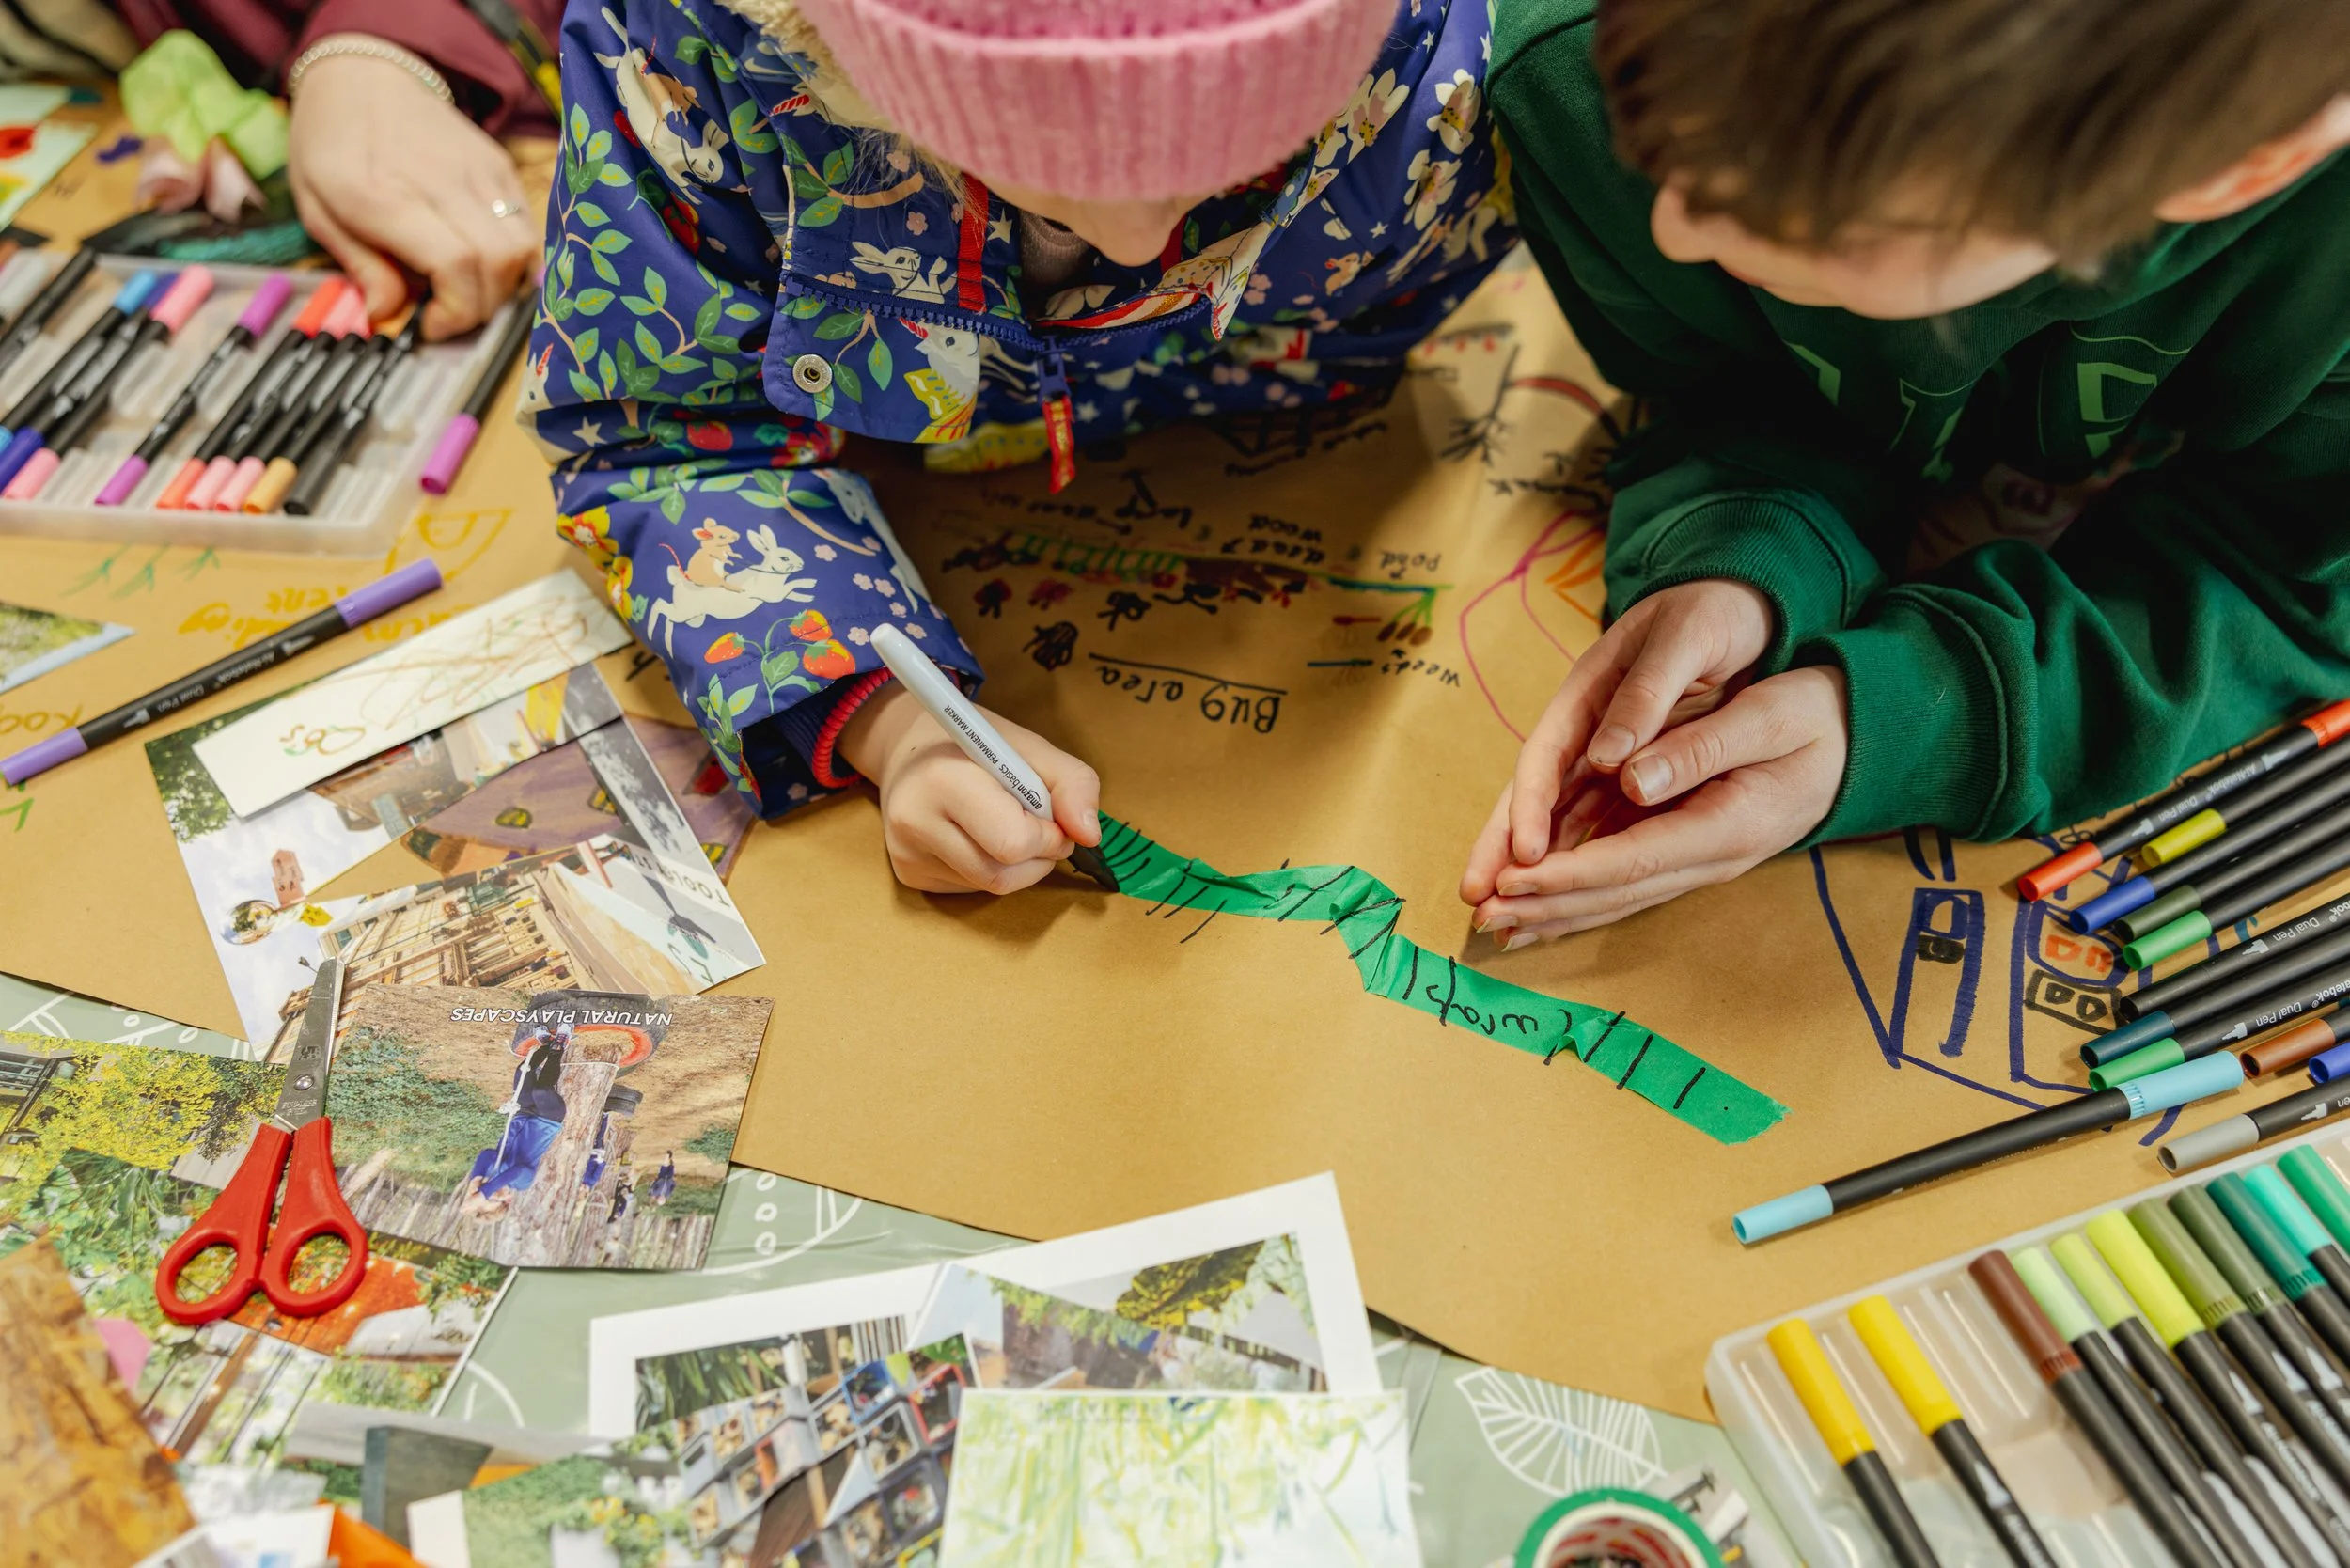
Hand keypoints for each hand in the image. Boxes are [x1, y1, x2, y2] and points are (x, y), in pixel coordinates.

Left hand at [288, 52, 536, 338]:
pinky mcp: (499, 165)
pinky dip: (514, 258)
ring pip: (522, 248)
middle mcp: (442, 182)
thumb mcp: (317, 209)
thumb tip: (387, 315)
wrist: (363, 73)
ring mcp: (479, 171)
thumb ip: (358, 266)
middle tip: (451, 314)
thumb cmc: (331, 144)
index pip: (456, 266)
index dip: (455, 312)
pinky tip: (483, 263)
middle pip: (498, 264)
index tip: (430, 326)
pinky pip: (525, 225)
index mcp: (387, 197)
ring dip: (505, 285)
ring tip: (471, 291)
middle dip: (481, 308)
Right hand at [839, 685, 1102, 894]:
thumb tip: (1089, 835)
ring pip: (990, 887)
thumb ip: (1072, 783)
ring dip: (1019, 867)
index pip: (1013, 842)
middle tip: (1038, 826)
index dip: (1047, 836)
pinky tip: (978, 838)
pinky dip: (991, 869)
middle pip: (1002, 875)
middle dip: (1037, 856)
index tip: (1048, 814)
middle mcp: (913, 821)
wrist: (909, 748)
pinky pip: (970, 889)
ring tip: (1007, 827)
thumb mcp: (1029, 747)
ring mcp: (906, 853)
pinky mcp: (907, 875)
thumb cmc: (975, 746)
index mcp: (943, 779)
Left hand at [1463, 665, 1848, 939]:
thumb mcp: (1773, 715)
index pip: (1632, 859)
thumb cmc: (1820, 715)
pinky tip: (1540, 906)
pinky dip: (1579, 896)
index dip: (1568, 873)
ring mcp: (1702, 859)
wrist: (1864, 737)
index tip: (1513, 879)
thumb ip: (1702, 748)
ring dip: (1554, 911)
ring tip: (1495, 924)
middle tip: (1481, 915)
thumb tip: (1632, 778)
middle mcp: (1712, 855)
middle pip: (1615, 891)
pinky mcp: (1690, 849)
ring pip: (1617, 896)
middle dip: (1545, 903)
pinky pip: (1627, 882)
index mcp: (1728, 825)